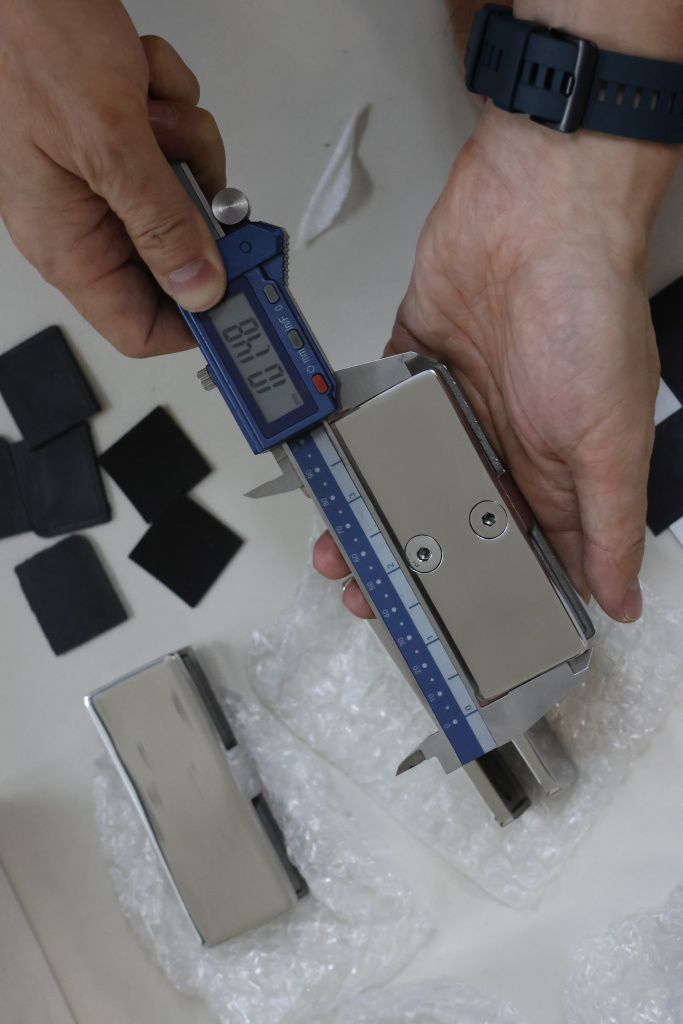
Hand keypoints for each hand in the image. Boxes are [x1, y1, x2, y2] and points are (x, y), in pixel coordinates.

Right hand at [0, 0, 225, 355]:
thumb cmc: (27, 40)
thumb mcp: (109, 143)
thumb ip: (162, 223)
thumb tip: (201, 289)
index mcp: (67, 244)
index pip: (138, 328)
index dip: (195, 324)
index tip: (242, 303)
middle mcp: (83, 221)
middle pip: (174, 257)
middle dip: (196, 210)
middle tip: (195, 178)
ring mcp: (103, 178)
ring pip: (184, 194)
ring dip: (186, 146)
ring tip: (150, 111)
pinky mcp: (120, 140)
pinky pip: (176, 145)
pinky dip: (172, 107)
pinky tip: (139, 82)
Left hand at [314, 104, 680, 622]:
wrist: (541, 209)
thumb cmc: (590, 312)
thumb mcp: (612, 438)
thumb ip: (609, 520)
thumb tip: (622, 595)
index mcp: (554, 472)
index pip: (517, 554)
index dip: (480, 596)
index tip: (439, 630)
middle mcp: (503, 444)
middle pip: (445, 523)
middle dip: (408, 563)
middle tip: (371, 595)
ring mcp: (454, 405)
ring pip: (403, 479)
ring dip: (372, 515)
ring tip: (339, 549)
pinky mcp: (415, 363)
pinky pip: (376, 415)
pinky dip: (353, 446)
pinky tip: (331, 478)